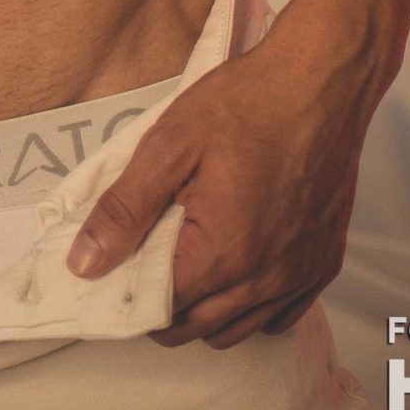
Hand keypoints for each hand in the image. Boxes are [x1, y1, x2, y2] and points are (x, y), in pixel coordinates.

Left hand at [64, 24, 365, 347]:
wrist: (321, 79)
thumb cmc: (248, 102)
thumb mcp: (170, 142)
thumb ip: (125, 208)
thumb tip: (85, 263)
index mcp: (223, 252)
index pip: (161, 310)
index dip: (130, 295)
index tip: (115, 273)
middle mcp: (265, 279)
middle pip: (197, 328)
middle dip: (162, 309)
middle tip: (144, 265)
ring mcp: (300, 275)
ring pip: (237, 330)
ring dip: (205, 312)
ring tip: (187, 263)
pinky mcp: (324, 263)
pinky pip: (280, 315)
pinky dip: (251, 307)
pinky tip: (235, 268)